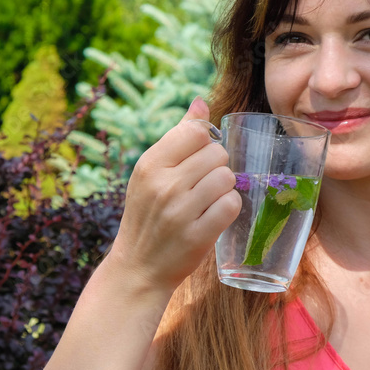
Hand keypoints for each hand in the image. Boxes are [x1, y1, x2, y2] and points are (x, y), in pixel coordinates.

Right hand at [109, 97, 241, 291]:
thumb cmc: (148, 214)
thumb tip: (201, 102)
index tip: (198, 159)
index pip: (196, 131)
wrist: (138, 267)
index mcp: (150, 163)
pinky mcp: (197, 235)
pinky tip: (214, 216)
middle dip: (217, 167)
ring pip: (227, 178)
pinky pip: (231, 206)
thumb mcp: (152, 172)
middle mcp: (163, 184)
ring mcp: (179, 211)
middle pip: (217, 154)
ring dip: (224, 189)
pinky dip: (229, 210)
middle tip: (202, 185)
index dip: (206, 142)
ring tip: (208, 201)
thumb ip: (178, 136)